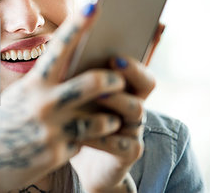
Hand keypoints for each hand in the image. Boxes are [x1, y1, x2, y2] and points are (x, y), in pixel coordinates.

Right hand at [0, 4, 125, 191]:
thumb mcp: (17, 99)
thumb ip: (44, 87)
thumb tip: (73, 72)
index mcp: (31, 85)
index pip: (58, 48)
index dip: (77, 25)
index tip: (94, 5)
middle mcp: (44, 104)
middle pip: (93, 83)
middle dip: (113, 79)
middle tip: (120, 80)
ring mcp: (52, 131)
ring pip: (100, 119)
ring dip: (110, 118)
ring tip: (110, 118)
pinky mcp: (58, 154)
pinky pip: (84, 143)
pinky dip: (84, 142)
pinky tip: (73, 142)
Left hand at [71, 56, 155, 192]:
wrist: (78, 164)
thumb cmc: (73, 122)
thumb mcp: (72, 98)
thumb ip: (74, 79)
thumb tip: (63, 53)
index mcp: (121, 88)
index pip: (134, 66)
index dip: (128, 55)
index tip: (113, 46)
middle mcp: (132, 105)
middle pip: (146, 83)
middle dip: (132, 70)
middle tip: (114, 61)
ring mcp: (132, 129)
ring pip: (136, 109)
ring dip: (118, 99)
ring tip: (99, 94)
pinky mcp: (128, 152)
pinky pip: (120, 142)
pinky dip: (101, 136)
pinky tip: (81, 133)